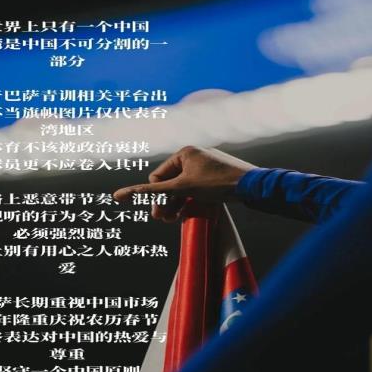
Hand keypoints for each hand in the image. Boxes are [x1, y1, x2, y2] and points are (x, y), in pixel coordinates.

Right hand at [113, 146, 256, 221]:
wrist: (252, 185)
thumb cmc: (217, 183)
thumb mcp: (182, 188)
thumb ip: (152, 192)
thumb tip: (118, 196)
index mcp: (184, 151)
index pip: (158, 177)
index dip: (157, 197)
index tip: (161, 215)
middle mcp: (194, 155)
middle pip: (170, 182)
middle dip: (167, 201)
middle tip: (166, 220)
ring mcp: (206, 165)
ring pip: (184, 187)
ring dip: (178, 203)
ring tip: (177, 219)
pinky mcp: (216, 175)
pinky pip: (196, 188)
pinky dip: (191, 200)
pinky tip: (190, 213)